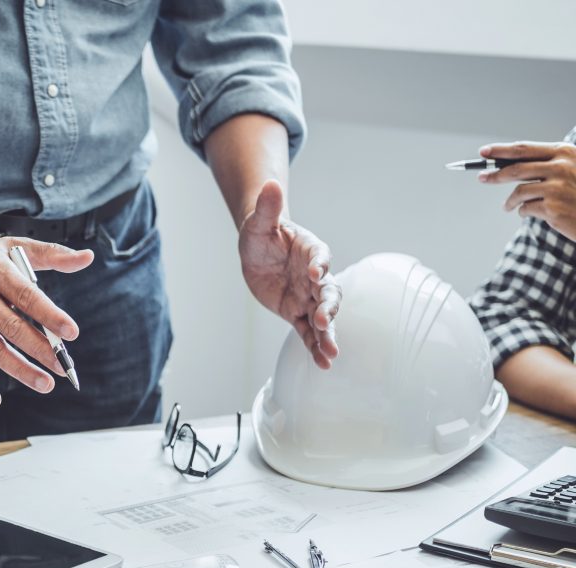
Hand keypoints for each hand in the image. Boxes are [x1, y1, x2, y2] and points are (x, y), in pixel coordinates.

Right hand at [0, 225, 93, 407]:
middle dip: (40, 349)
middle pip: (13, 327)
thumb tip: (86, 258)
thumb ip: (52, 254)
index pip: (27, 296)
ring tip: (44, 383)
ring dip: (19, 369)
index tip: (71, 331)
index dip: (49, 315)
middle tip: (63, 366)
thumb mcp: (13, 245)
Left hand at [239, 180, 340, 367]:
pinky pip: (309, 332)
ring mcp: (308, 297)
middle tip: (324, 318)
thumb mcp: (259, 222)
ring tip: (331, 352)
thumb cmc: (261, 233)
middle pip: (329, 292)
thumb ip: (268, 208)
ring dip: (328, 333)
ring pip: (323, 316)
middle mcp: (315, 276)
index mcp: (310, 250)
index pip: (321, 257)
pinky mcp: (297, 313)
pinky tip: (323, 363)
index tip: (317, 273)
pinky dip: (315, 346)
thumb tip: (270, 184)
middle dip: (329, 306)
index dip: (321, 265)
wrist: (258, 252)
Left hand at [478, 141, 575, 240]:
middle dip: (494, 174)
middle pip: (516, 170)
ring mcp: (557, 188)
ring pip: (518, 192)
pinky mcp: (553, 209)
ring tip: (508, 206)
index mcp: (564, 153)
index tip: (484, 152)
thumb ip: (545, 164)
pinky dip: (523, 212)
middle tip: (481, 177)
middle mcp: (561, 168)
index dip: (501, 150)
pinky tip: (528, 213)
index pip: (524, 149)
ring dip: (510, 201)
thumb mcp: (570, 168)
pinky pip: (526, 209)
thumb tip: (505, 167)